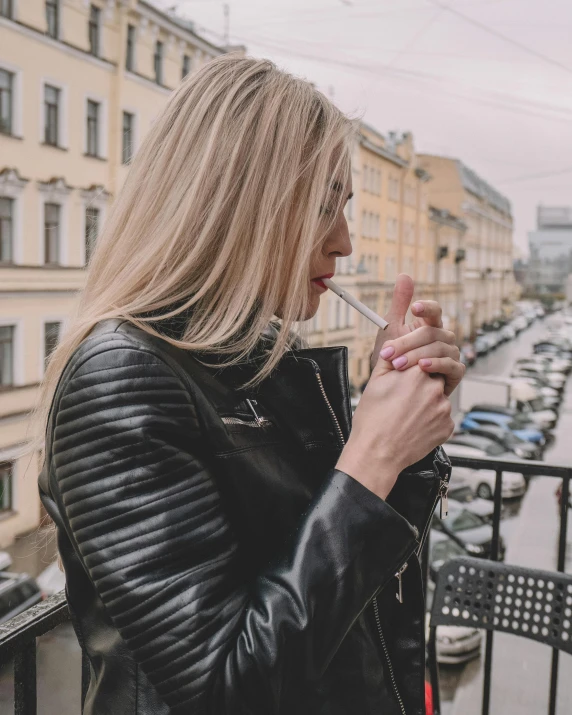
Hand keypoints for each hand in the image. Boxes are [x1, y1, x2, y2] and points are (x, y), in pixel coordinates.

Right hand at [337, 355, 454, 499]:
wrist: (377, 453)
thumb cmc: (373, 420)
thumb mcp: (375, 381)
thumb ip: (389, 357)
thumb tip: (396, 345)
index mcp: (417, 373)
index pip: (423, 360)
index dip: (412, 371)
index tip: (404, 380)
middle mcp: (434, 388)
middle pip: (433, 378)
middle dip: (421, 385)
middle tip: (404, 399)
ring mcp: (443, 408)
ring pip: (438, 398)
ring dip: (427, 403)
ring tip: (407, 415)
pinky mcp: (447, 426)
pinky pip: (442, 417)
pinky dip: (431, 420)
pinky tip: (414, 425)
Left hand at [369, 274, 464, 396]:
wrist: (394, 388)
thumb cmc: (394, 357)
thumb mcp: (391, 329)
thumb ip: (399, 303)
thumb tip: (404, 275)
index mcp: (429, 326)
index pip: (434, 311)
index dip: (427, 307)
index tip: (414, 307)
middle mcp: (443, 338)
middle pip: (432, 332)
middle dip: (408, 342)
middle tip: (388, 353)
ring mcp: (450, 354)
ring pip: (440, 348)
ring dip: (416, 355)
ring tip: (398, 364)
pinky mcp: (454, 373)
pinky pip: (452, 365)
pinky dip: (437, 364)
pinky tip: (422, 367)